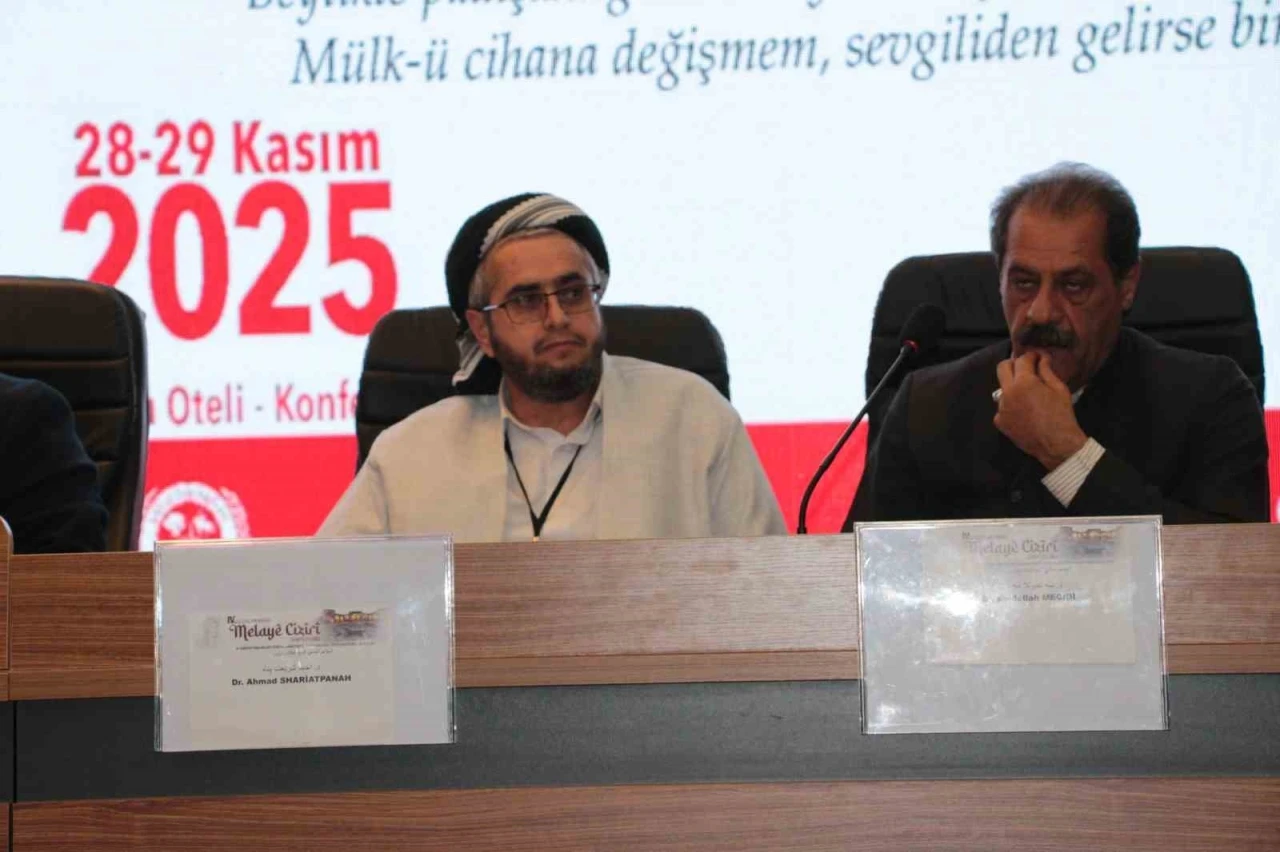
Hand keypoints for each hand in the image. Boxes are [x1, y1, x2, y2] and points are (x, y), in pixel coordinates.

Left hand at [993, 353, 1087, 470]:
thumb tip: (1042, 358)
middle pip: (1002, 368)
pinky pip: (1002, 408)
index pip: (1022, 360)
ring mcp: (1001, 408)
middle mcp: (1007, 392)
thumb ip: (1046, 371)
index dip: (1031, 355)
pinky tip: (1023, 412)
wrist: (1056, 444)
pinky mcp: (1000, 422)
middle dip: (1014, 363)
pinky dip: (1011, 406)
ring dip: (1012, 386)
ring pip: (1002, 389)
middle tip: (1026, 367)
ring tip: (1027, 394)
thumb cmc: (1061, 415)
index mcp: (1023, 382)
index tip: (1037, 356)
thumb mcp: (1059, 389)